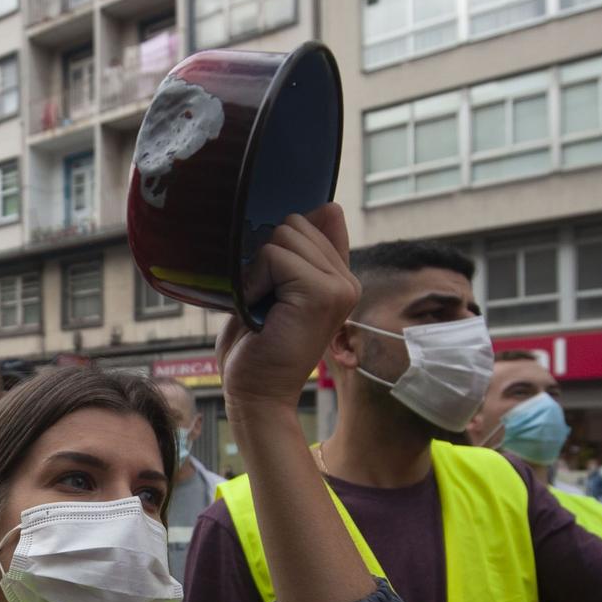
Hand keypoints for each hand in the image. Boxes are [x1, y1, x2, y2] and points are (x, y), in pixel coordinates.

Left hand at [220, 207, 358, 416]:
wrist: (256, 395)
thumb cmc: (255, 347)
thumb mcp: (273, 289)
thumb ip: (297, 253)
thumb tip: (331, 207)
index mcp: (338, 277)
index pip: (312, 221)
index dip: (278, 247)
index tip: (272, 285)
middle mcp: (346, 280)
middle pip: (295, 224)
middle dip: (266, 256)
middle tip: (265, 300)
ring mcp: (339, 286)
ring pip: (284, 236)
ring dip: (259, 270)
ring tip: (263, 306)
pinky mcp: (322, 293)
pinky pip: (276, 256)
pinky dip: (255, 281)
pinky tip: (260, 311)